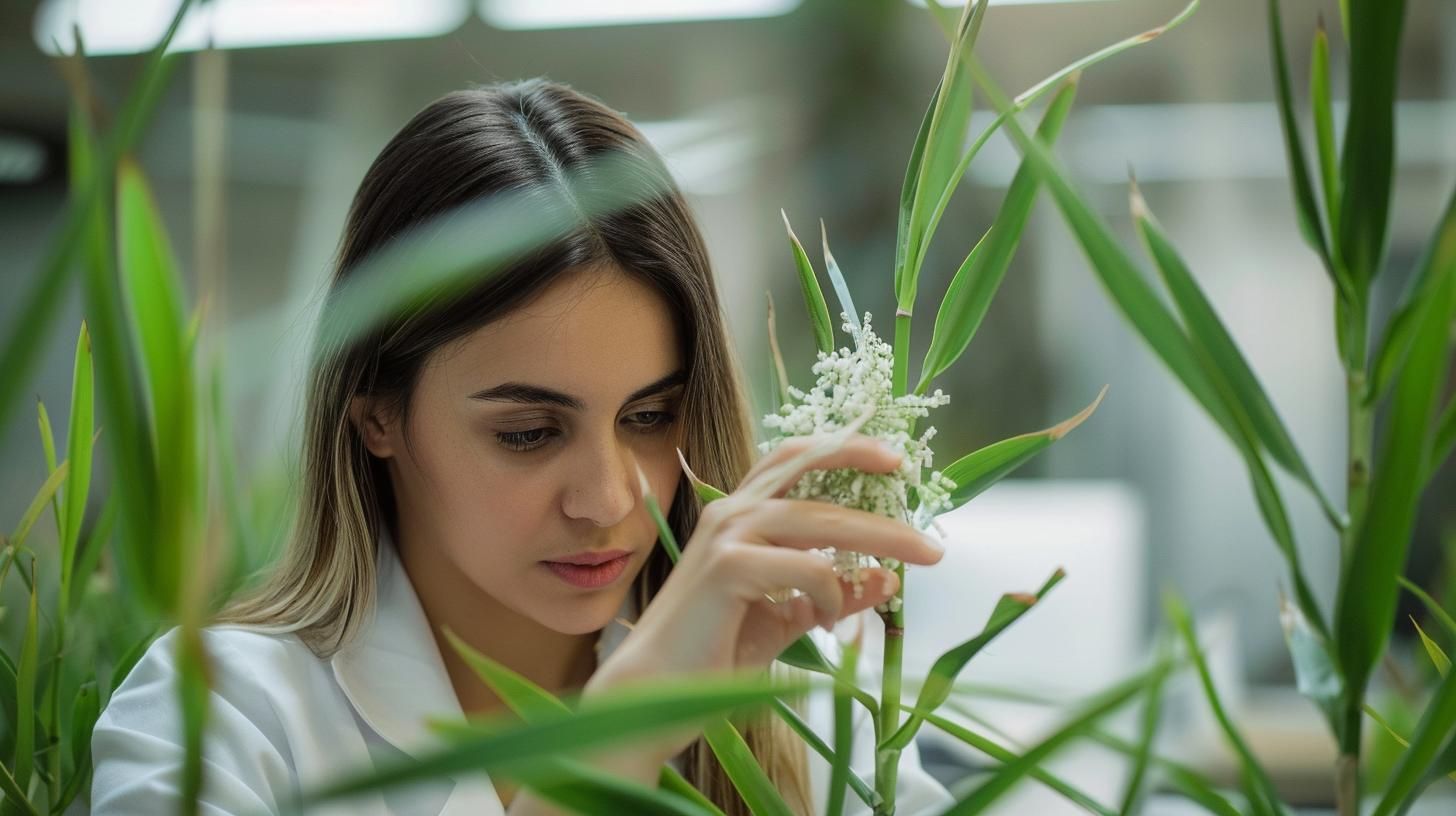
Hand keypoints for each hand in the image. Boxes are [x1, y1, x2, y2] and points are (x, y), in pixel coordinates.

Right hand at [583, 431, 944, 763]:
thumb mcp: (787, 617)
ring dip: (879, 541)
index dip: (845, 447)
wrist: (656, 692)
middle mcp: (731, 511)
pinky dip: (831, 595)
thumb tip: (887, 579)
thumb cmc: (712, 654)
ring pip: (822, 522)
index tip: (894, 459)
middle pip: (820, 482)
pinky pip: (808, 569)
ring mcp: (727, 535)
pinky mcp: (727, 567)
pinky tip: (825, 626)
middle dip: (882, 505)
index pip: (796, 456)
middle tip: (929, 535)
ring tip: (916, 565)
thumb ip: (831, 593)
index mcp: (739, 513)